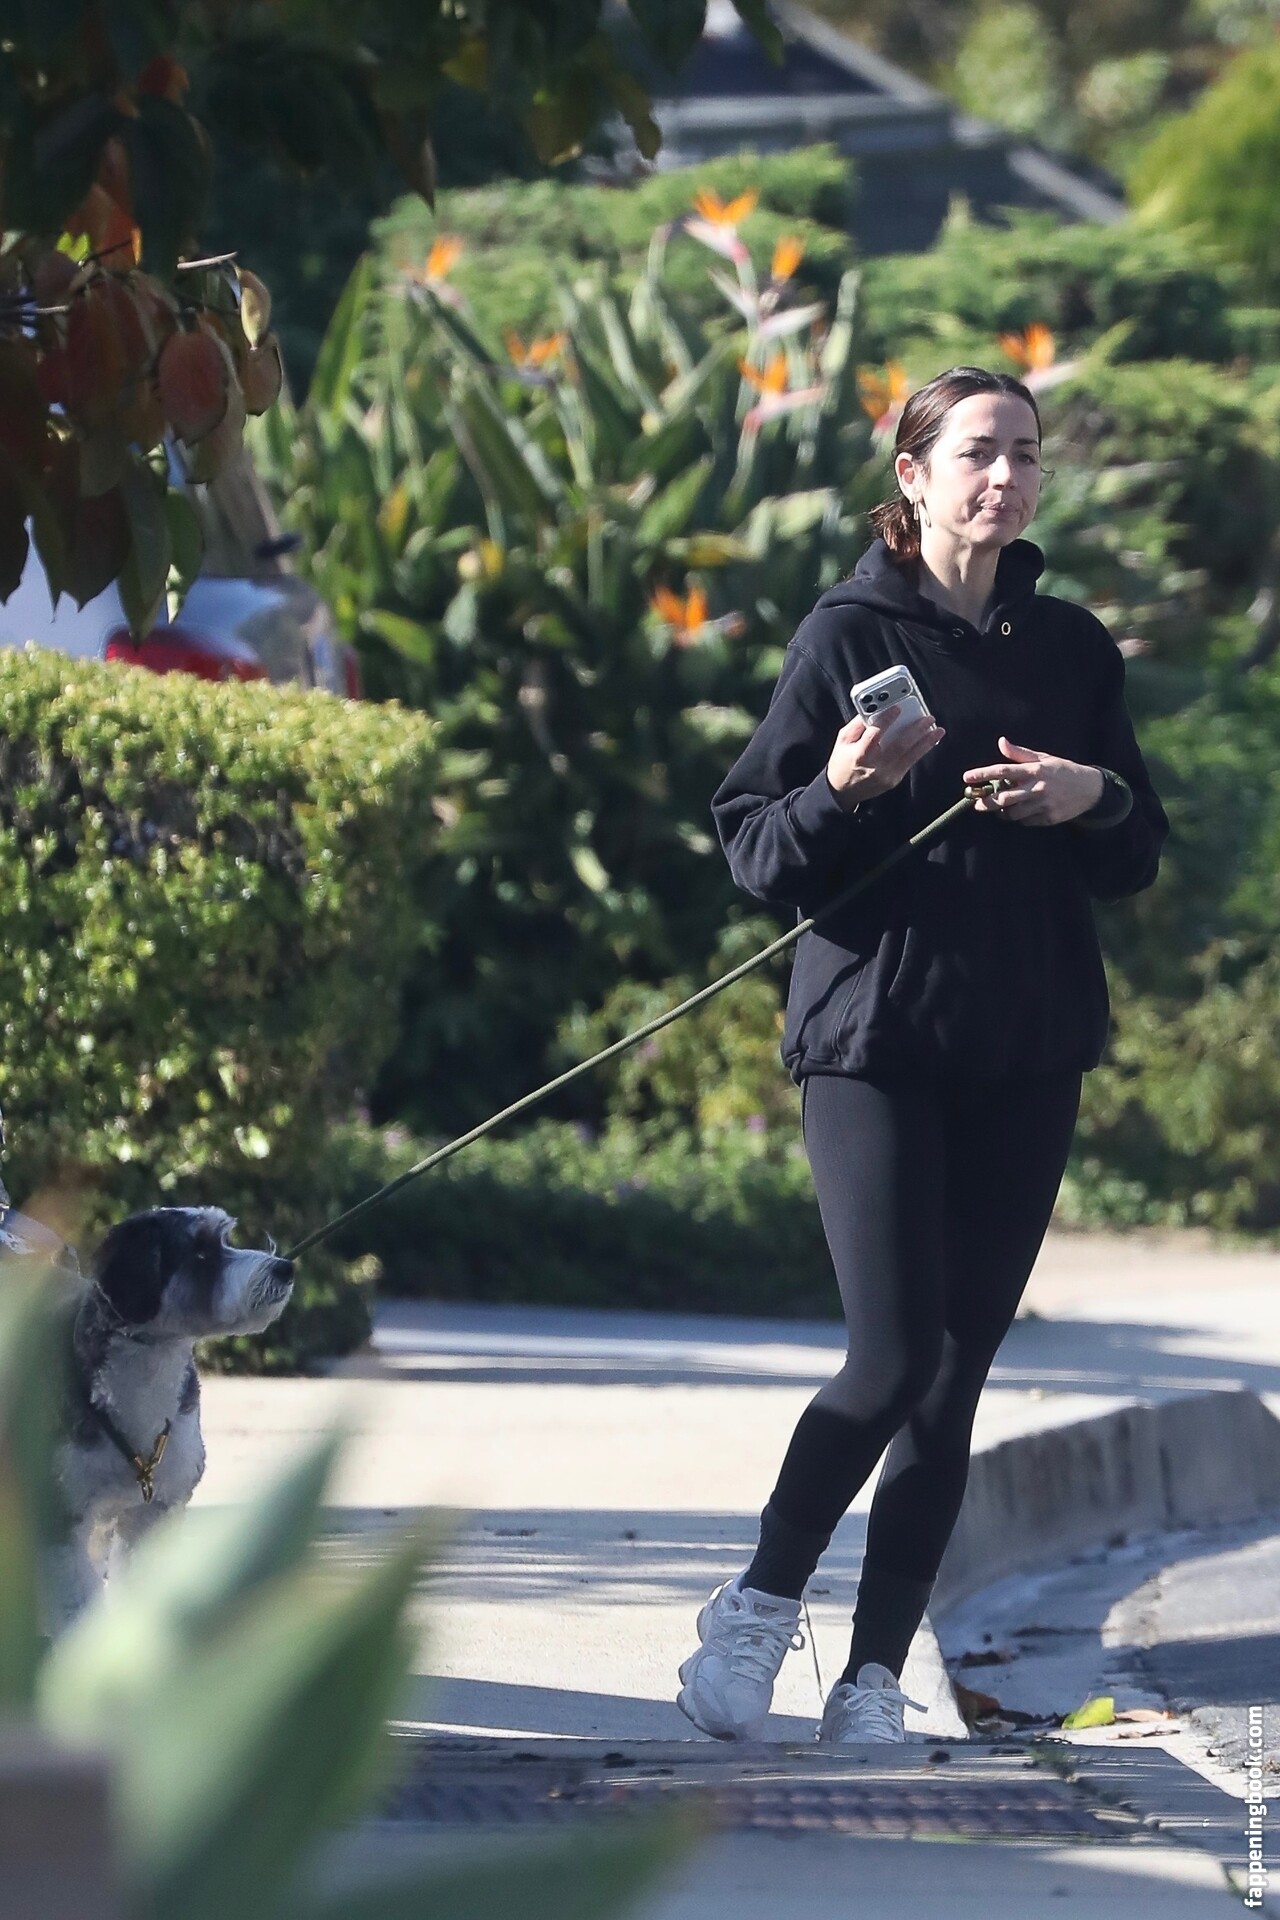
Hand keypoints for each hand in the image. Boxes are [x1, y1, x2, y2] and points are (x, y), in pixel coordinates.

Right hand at [826, 707, 944, 810]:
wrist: (843, 792)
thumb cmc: (842, 762)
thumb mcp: (842, 741)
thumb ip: (857, 724)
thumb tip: (874, 708)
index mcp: (859, 754)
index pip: (875, 734)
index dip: (887, 720)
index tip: (898, 708)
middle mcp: (875, 766)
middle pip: (899, 745)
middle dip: (916, 730)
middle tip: (928, 718)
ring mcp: (886, 775)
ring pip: (910, 756)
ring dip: (926, 742)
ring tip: (938, 730)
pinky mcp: (894, 780)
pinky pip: (910, 763)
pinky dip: (921, 751)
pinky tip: (929, 742)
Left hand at [963, 737, 1104, 825]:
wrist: (1090, 789)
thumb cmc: (1063, 771)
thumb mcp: (1044, 758)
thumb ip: (1020, 753)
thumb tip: (1001, 742)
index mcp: (1034, 770)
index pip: (1003, 770)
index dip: (983, 774)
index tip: (967, 777)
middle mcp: (1037, 787)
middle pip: (1004, 798)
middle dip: (986, 802)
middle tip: (977, 804)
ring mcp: (1043, 804)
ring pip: (1013, 813)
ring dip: (1003, 812)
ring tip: (1001, 808)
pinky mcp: (1049, 818)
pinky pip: (1026, 822)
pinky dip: (1020, 819)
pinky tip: (1021, 813)